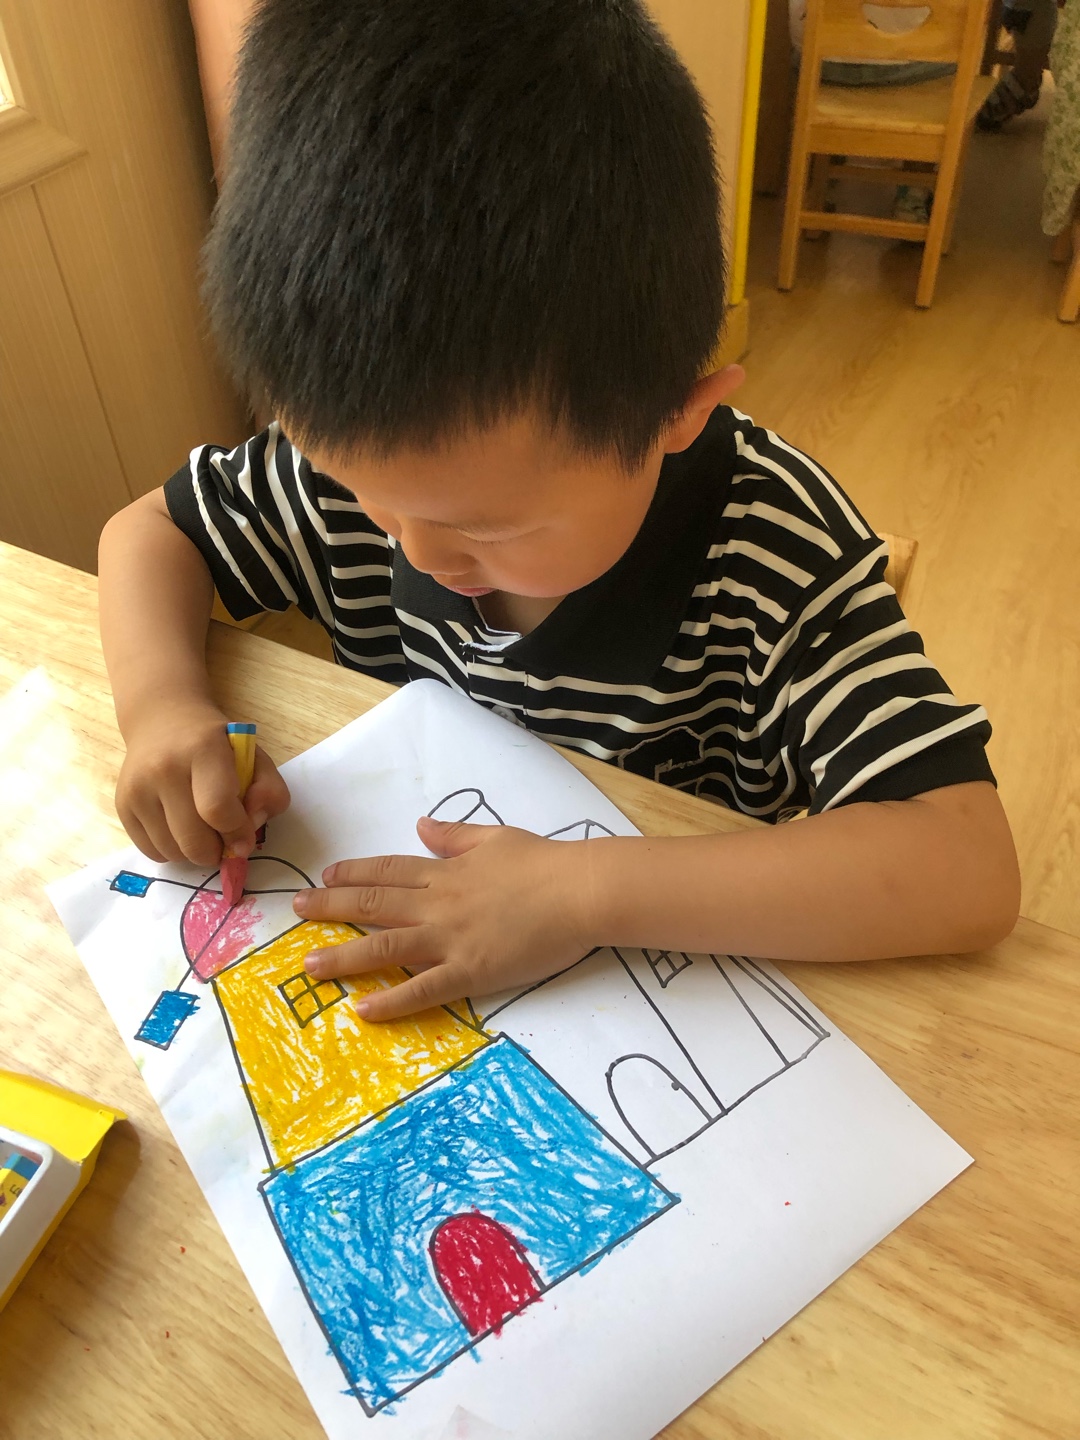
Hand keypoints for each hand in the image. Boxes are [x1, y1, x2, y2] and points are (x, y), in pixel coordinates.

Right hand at [115, 701, 289, 865]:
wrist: (163, 721)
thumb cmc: (217, 744)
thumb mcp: (254, 756)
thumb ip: (270, 790)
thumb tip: (252, 824)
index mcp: (202, 750)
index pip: (217, 809)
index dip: (236, 833)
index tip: (244, 839)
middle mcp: (163, 768)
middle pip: (193, 840)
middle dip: (217, 851)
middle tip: (225, 840)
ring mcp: (137, 789)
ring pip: (173, 852)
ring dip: (196, 853)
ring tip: (204, 830)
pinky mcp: (122, 806)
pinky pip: (152, 852)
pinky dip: (174, 850)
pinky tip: (182, 828)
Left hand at [292, 816, 594, 1019]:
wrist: (580, 891)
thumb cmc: (545, 862)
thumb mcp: (495, 837)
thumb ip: (455, 835)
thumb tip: (421, 825)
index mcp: (445, 871)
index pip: (388, 870)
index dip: (353, 873)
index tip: (325, 876)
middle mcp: (438, 903)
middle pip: (373, 904)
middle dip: (331, 907)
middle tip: (297, 910)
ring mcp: (451, 939)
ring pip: (385, 947)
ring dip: (343, 956)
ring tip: (309, 965)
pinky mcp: (471, 971)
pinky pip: (422, 990)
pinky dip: (390, 1001)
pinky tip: (361, 1010)